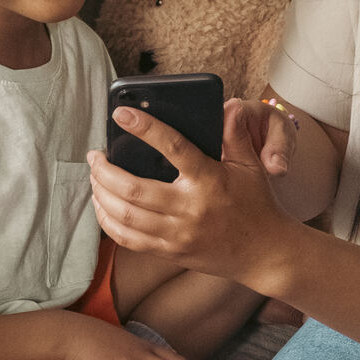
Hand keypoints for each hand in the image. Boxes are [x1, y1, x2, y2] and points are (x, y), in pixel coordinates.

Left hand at [89, 102, 291, 286]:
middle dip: (104, 170)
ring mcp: (178, 234)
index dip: (144, 128)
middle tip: (94, 156)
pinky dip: (108, 221)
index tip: (121, 114)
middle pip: (133, 189)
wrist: (265, 254)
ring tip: (94, 177)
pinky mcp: (170, 253)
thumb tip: (230, 105)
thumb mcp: (251, 166)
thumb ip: (234, 135)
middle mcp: (190, 208)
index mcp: (209, 180)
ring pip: (125, 216)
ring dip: (101, 194)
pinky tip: (102, 205)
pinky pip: (128, 240)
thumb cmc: (257, 205)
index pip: (172, 147)